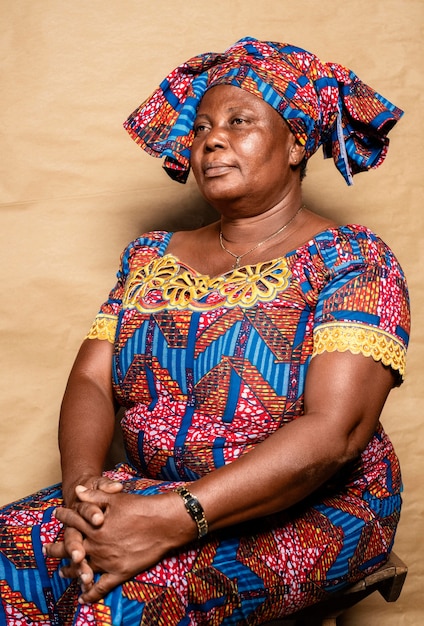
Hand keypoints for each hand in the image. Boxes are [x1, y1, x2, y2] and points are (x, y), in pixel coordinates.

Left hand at [47, 485, 195, 603]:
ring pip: (83, 569)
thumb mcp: (115, 497)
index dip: (64, 517)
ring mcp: (107, 561)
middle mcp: (97, 545)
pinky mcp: (119, 573)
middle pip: (72, 547)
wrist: (163, 523)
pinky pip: (101, 587)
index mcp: (94, 526)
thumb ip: (93, 496)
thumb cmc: (140, 507)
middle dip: (57, 548)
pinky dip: (90, 593)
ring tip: (61, 572)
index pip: (73, 521)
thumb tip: (77, 491)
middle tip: (46, 549)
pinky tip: (83, 597)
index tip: (57, 515)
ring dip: (70, 571)